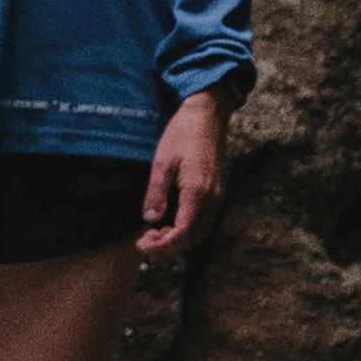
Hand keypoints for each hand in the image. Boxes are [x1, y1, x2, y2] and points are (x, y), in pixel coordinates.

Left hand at [138, 87, 230, 259]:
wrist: (207, 115)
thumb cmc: (182, 134)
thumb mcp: (162, 161)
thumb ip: (156, 192)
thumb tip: (149, 219)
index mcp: (198, 191)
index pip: (183, 232)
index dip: (162, 244)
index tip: (142, 245)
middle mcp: (213, 197)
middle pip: (194, 237)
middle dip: (169, 245)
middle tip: (145, 240)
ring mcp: (219, 194)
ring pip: (201, 230)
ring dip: (179, 237)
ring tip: (154, 232)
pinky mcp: (218, 190)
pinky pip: (205, 218)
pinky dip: (188, 227)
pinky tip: (170, 219)